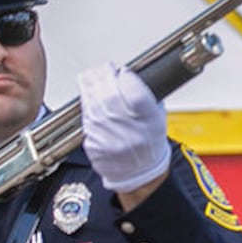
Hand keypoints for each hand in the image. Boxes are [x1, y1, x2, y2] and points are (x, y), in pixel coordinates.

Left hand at [78, 62, 171, 194]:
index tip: (123, 71)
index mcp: (147, 119)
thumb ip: (145, 96)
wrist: (138, 173)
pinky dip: (86, 101)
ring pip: (91, 99)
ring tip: (93, 77)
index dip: (124, 74)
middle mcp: (126, 126)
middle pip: (108, 89)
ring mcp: (105, 133)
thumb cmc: (148, 145)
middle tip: (105, 70)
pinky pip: (85, 113)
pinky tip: (90, 96)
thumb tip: (128, 75)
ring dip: (90, 83)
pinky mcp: (91, 138)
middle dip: (103, 74)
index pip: (132, 86)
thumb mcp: (157, 118)